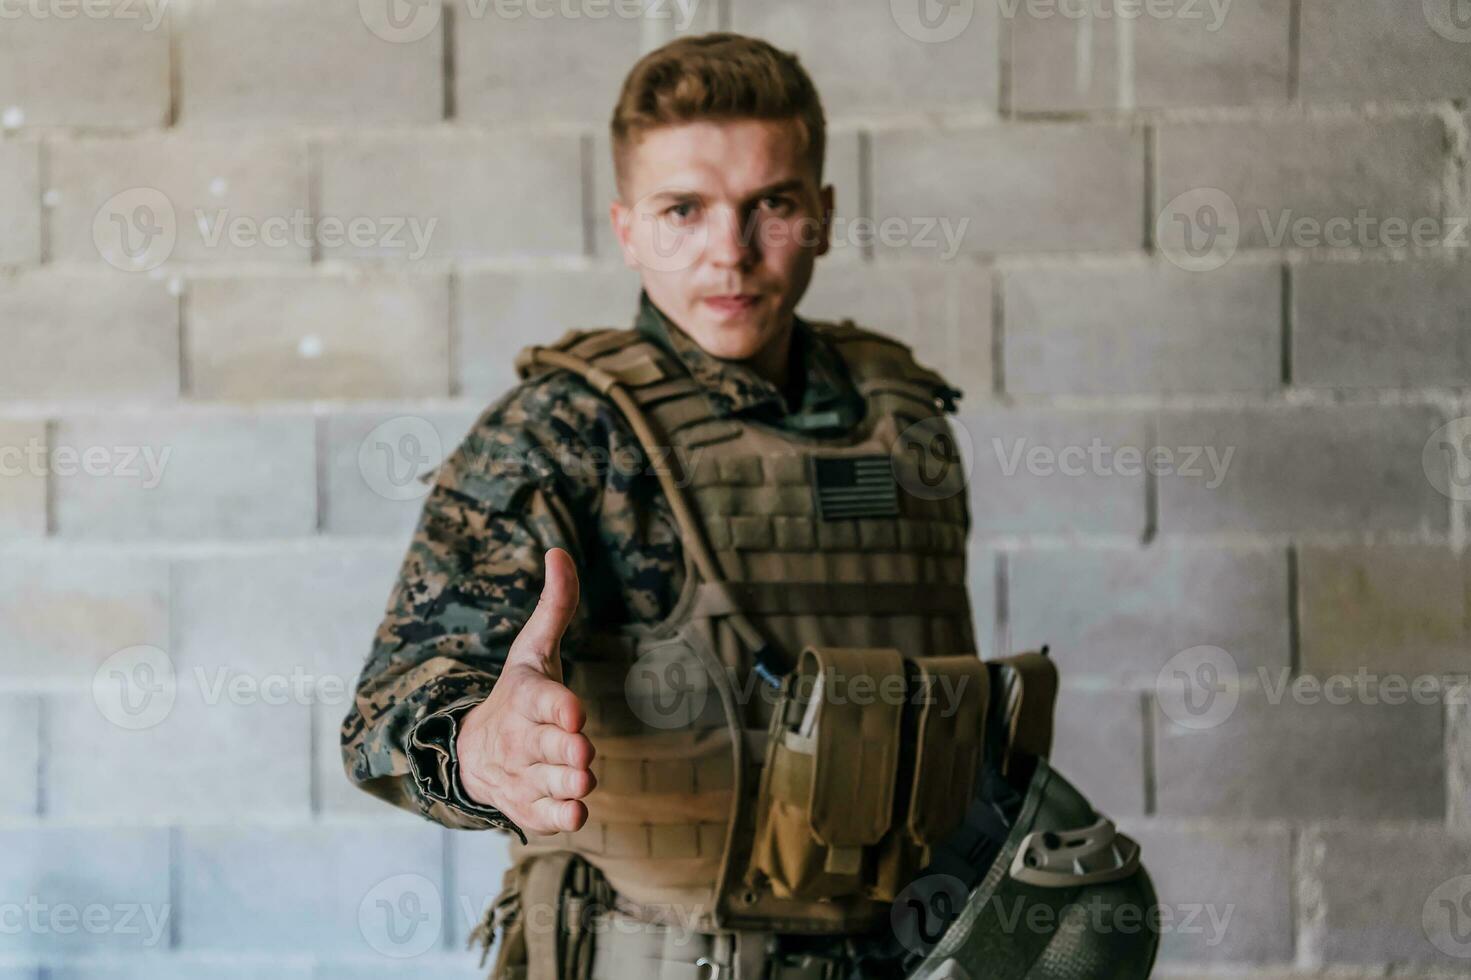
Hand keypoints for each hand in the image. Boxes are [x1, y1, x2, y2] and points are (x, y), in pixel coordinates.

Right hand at [455, 547, 596, 834]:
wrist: (475, 753)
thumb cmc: (520, 695)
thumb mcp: (534, 649)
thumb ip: (555, 606)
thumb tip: (559, 551)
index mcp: (526, 697)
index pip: (540, 699)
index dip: (558, 706)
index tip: (575, 713)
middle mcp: (521, 738)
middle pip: (545, 745)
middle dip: (564, 749)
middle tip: (584, 752)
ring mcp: (523, 774)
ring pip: (549, 782)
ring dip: (568, 783)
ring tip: (584, 780)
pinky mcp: (529, 807)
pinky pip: (546, 816)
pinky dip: (560, 817)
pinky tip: (576, 811)